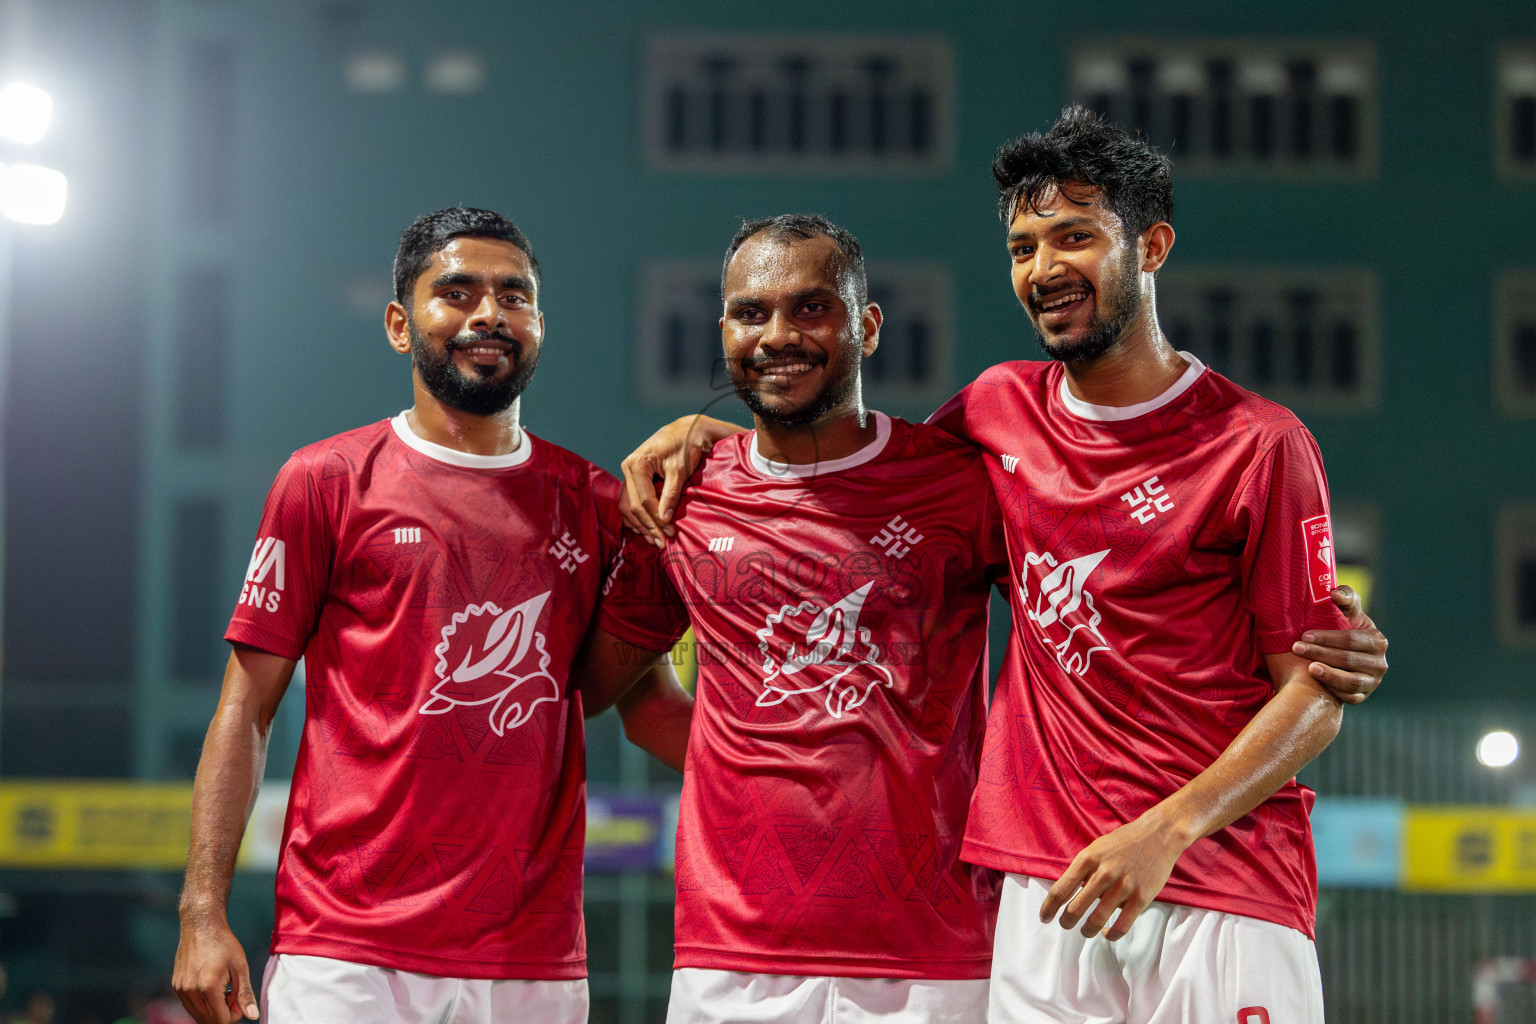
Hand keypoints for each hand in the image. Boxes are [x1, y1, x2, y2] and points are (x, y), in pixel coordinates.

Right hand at [173, 913, 259, 1022]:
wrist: (201, 925)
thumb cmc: (224, 944)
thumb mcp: (240, 967)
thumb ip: (245, 994)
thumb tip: (252, 1017)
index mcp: (208, 987)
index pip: (220, 1020)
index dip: (233, 1015)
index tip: (238, 997)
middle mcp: (191, 991)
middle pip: (208, 1020)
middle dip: (223, 1012)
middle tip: (231, 991)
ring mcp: (180, 989)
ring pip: (197, 1014)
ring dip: (212, 1008)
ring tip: (222, 987)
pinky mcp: (176, 986)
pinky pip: (190, 1005)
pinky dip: (202, 1002)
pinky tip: (210, 985)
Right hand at [619, 415, 744, 544]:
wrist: (687, 430)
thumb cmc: (685, 445)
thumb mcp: (680, 470)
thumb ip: (671, 494)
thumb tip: (664, 519)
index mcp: (637, 464)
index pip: (644, 500)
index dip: (656, 519)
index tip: (670, 533)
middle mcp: (628, 467)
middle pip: (633, 505)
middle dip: (648, 526)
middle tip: (661, 543)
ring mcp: (628, 472)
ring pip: (628, 505)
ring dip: (640, 524)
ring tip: (653, 540)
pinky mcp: (634, 477)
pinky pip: (630, 500)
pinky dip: (637, 516)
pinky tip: (646, 529)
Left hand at [1039, 815, 1185, 940]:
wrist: (1158, 834)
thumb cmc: (1124, 842)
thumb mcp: (1095, 848)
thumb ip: (1082, 869)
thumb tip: (1068, 892)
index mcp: (1087, 859)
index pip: (1060, 890)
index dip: (1048, 908)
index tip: (1044, 917)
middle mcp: (1103, 873)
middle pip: (1075, 909)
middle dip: (1066, 922)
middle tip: (1065, 925)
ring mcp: (1123, 887)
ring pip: (1096, 920)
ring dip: (1087, 931)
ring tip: (1085, 931)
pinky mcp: (1141, 898)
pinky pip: (1121, 926)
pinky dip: (1110, 935)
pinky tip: (1107, 933)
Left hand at [1292, 585, 1387, 704]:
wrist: (1341, 657)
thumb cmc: (1343, 629)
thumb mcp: (1347, 613)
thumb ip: (1345, 598)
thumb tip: (1334, 594)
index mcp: (1377, 640)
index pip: (1351, 639)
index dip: (1327, 637)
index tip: (1304, 635)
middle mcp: (1380, 663)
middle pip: (1348, 659)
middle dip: (1320, 653)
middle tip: (1296, 648)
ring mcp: (1373, 681)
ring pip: (1352, 681)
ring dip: (1329, 674)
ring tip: (1309, 668)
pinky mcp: (1363, 696)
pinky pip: (1350, 697)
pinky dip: (1334, 690)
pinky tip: (1317, 682)